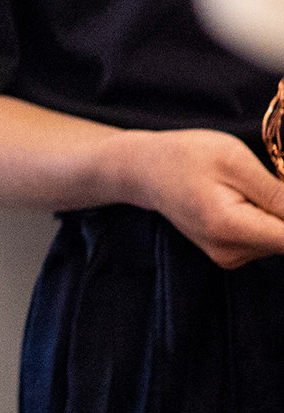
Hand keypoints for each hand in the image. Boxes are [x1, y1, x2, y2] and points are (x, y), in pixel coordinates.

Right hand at [111, 128, 283, 268]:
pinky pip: (268, 239)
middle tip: (272, 180)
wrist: (142, 170)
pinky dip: (272, 219)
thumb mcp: (234, 160)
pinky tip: (254, 197)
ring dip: (282, 215)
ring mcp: (230, 256)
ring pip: (280, 240)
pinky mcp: (230, 253)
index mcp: (231, 228)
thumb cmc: (185, 156)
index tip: (280, 191)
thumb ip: (278, 192)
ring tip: (258, 185)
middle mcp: (231, 252)